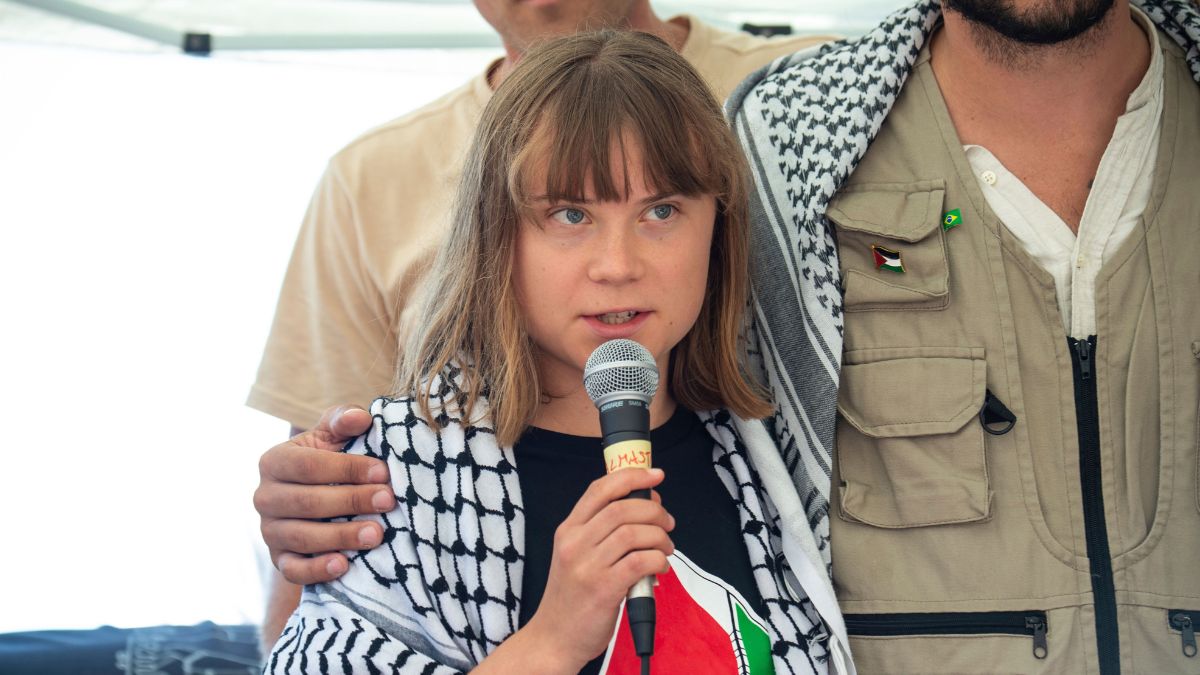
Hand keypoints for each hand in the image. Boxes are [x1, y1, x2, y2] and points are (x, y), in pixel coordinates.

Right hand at [253, 404, 391, 584]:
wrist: (315, 494)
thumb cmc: (329, 459)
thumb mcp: (332, 436)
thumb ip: (342, 422)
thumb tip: (359, 418)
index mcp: (274, 461)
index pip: (309, 466)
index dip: (347, 468)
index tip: (384, 471)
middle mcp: (265, 497)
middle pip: (307, 502)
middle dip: (351, 501)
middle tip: (388, 501)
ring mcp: (270, 531)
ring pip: (303, 537)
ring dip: (342, 536)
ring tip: (377, 534)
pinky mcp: (279, 560)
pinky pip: (294, 570)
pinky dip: (317, 570)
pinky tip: (344, 565)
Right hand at [522, 468, 674, 671]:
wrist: (554, 638)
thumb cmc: (572, 596)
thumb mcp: (575, 554)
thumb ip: (600, 531)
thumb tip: (644, 506)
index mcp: (568, 530)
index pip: (600, 489)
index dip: (632, 476)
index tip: (655, 475)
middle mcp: (575, 543)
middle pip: (622, 508)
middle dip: (655, 510)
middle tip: (667, 522)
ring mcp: (588, 566)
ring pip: (634, 532)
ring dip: (660, 536)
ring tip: (666, 548)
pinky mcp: (604, 589)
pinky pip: (640, 561)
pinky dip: (658, 560)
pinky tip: (659, 567)